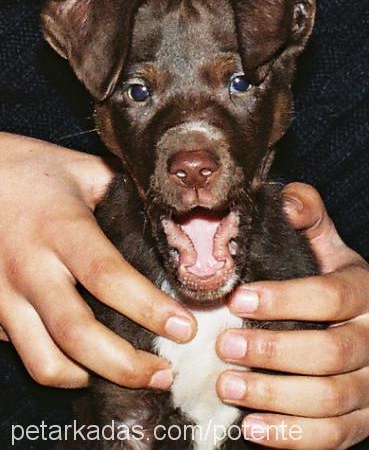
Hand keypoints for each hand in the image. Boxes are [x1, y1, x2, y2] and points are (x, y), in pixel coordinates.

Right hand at [0, 133, 195, 389]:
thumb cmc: (31, 170)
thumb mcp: (82, 171)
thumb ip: (124, 196)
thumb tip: (169, 223)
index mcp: (60, 229)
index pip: (108, 276)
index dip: (149, 308)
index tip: (184, 328)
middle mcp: (30, 268)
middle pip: (78, 334)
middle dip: (125, 365)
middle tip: (163, 373)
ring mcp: (3, 295)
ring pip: (45, 361)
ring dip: (91, 377)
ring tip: (126, 375)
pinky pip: (25, 352)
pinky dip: (59, 366)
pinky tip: (84, 359)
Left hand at [216, 183, 368, 448]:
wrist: (366, 327)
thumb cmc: (336, 283)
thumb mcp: (329, 249)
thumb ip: (310, 220)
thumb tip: (287, 198)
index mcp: (364, 293)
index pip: (330, 296)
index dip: (284, 299)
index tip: (238, 299)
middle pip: (330, 351)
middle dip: (273, 350)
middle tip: (224, 345)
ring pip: (331, 398)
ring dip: (276, 395)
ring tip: (227, 385)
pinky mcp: (363, 419)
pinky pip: (334, 435)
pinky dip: (294, 436)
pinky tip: (253, 427)